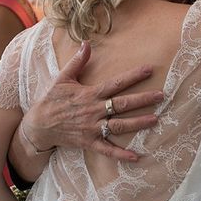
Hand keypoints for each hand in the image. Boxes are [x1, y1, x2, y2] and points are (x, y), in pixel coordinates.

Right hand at [22, 41, 162, 160]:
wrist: (38, 125)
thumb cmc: (52, 100)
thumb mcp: (63, 78)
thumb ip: (77, 62)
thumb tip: (86, 43)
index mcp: (90, 94)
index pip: (115, 83)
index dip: (133, 76)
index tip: (149, 70)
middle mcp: (94, 111)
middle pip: (123, 104)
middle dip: (143, 100)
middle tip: (161, 96)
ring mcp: (92, 128)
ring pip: (119, 126)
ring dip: (138, 123)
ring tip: (155, 120)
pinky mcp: (89, 142)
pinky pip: (107, 150)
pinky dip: (121, 154)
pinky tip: (136, 157)